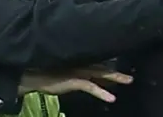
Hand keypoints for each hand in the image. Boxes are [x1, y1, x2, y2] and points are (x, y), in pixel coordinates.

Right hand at [18, 66, 132, 102]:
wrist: (32, 76)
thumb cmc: (45, 76)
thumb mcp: (62, 76)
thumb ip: (73, 76)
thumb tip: (83, 81)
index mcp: (78, 63)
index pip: (97, 65)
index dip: (109, 69)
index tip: (120, 73)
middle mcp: (80, 64)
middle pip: (102, 68)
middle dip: (117, 73)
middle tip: (130, 77)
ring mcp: (77, 71)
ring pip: (101, 74)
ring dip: (115, 78)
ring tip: (128, 81)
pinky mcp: (74, 80)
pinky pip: (91, 86)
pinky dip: (102, 92)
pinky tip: (111, 98)